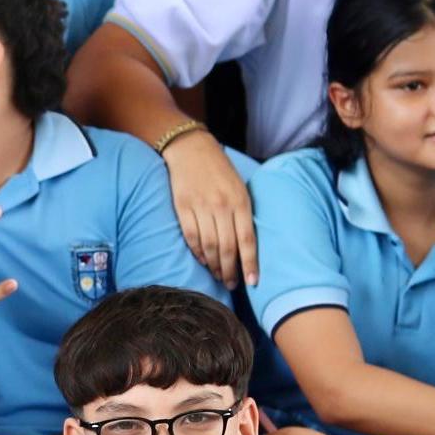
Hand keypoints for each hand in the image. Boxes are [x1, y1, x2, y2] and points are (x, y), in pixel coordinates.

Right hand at [162, 129, 257, 287]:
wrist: (191, 149)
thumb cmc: (220, 169)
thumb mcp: (240, 187)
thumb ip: (243, 213)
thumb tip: (247, 245)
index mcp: (240, 201)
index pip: (247, 239)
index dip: (250, 263)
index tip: (252, 282)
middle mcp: (221, 206)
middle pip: (227, 248)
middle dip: (230, 271)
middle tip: (232, 284)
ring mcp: (201, 207)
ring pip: (209, 246)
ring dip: (214, 266)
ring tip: (218, 276)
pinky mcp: (182, 208)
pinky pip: (191, 237)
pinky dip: (198, 252)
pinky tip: (203, 261)